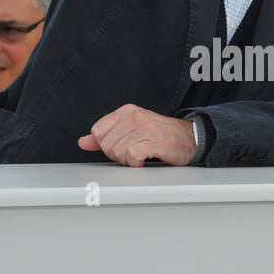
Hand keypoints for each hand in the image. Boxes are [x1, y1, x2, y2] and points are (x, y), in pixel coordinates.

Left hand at [79, 104, 197, 166]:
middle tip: (134, 153)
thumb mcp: (131, 130)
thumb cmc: (160, 136)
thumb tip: (83, 142)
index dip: (106, 145)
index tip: (121, 147)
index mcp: (127, 111)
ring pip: (118, 152)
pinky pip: (132, 156)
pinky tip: (145, 160)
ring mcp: (146, 127)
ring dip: (128, 161)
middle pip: (107, 145)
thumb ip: (106, 135)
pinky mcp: (155, 140)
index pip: (98, 132)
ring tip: (141, 156)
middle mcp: (135, 116)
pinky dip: (136, 163)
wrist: (190, 139)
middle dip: (118, 155)